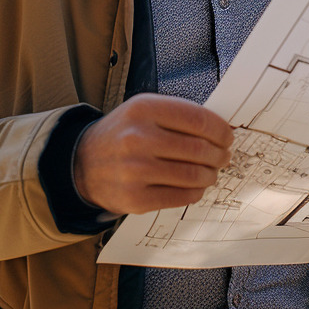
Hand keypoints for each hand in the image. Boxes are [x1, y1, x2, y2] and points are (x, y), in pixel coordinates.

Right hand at [74, 93, 233, 214]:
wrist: (81, 163)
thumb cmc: (122, 134)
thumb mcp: (143, 109)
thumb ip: (178, 114)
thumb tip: (220, 130)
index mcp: (143, 109)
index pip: (198, 119)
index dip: (220, 130)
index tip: (228, 137)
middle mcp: (137, 138)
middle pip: (198, 149)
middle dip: (219, 154)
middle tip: (224, 157)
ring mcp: (134, 170)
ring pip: (192, 175)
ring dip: (210, 175)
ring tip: (211, 172)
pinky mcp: (134, 198)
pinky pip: (180, 197)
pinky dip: (195, 192)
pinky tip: (196, 187)